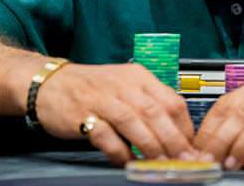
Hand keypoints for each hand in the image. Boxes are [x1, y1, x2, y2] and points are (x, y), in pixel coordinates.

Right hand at [37, 63, 197, 165]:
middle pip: (157, 113)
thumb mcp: (126, 86)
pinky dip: (120, 152)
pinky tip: (128, 163)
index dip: (185, 128)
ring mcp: (103, 100)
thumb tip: (178, 134)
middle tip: (185, 162)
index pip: (172, 101)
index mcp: (139, 77)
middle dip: (174, 141)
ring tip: (162, 165)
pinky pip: (107, 137)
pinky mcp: (83, 116)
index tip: (192, 149)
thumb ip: (150, 104)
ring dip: (152, 148)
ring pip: (135, 123)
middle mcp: (124, 85)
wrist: (51, 83)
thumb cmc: (92, 88)